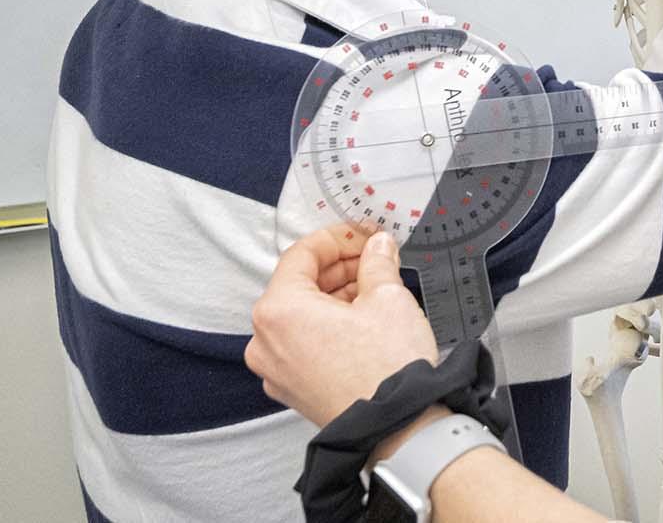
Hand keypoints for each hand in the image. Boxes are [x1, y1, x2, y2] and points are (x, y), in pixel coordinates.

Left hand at [245, 229, 438, 426]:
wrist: (397, 427)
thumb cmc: (386, 368)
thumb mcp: (388, 297)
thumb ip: (377, 263)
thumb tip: (377, 247)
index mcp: (279, 310)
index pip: (301, 255)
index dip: (337, 237)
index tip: (363, 235)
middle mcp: (265, 341)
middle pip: (298, 285)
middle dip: (338, 268)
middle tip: (373, 258)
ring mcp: (275, 370)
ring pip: (300, 316)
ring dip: (335, 296)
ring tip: (375, 290)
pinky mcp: (292, 389)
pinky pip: (302, 344)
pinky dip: (327, 327)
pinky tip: (362, 321)